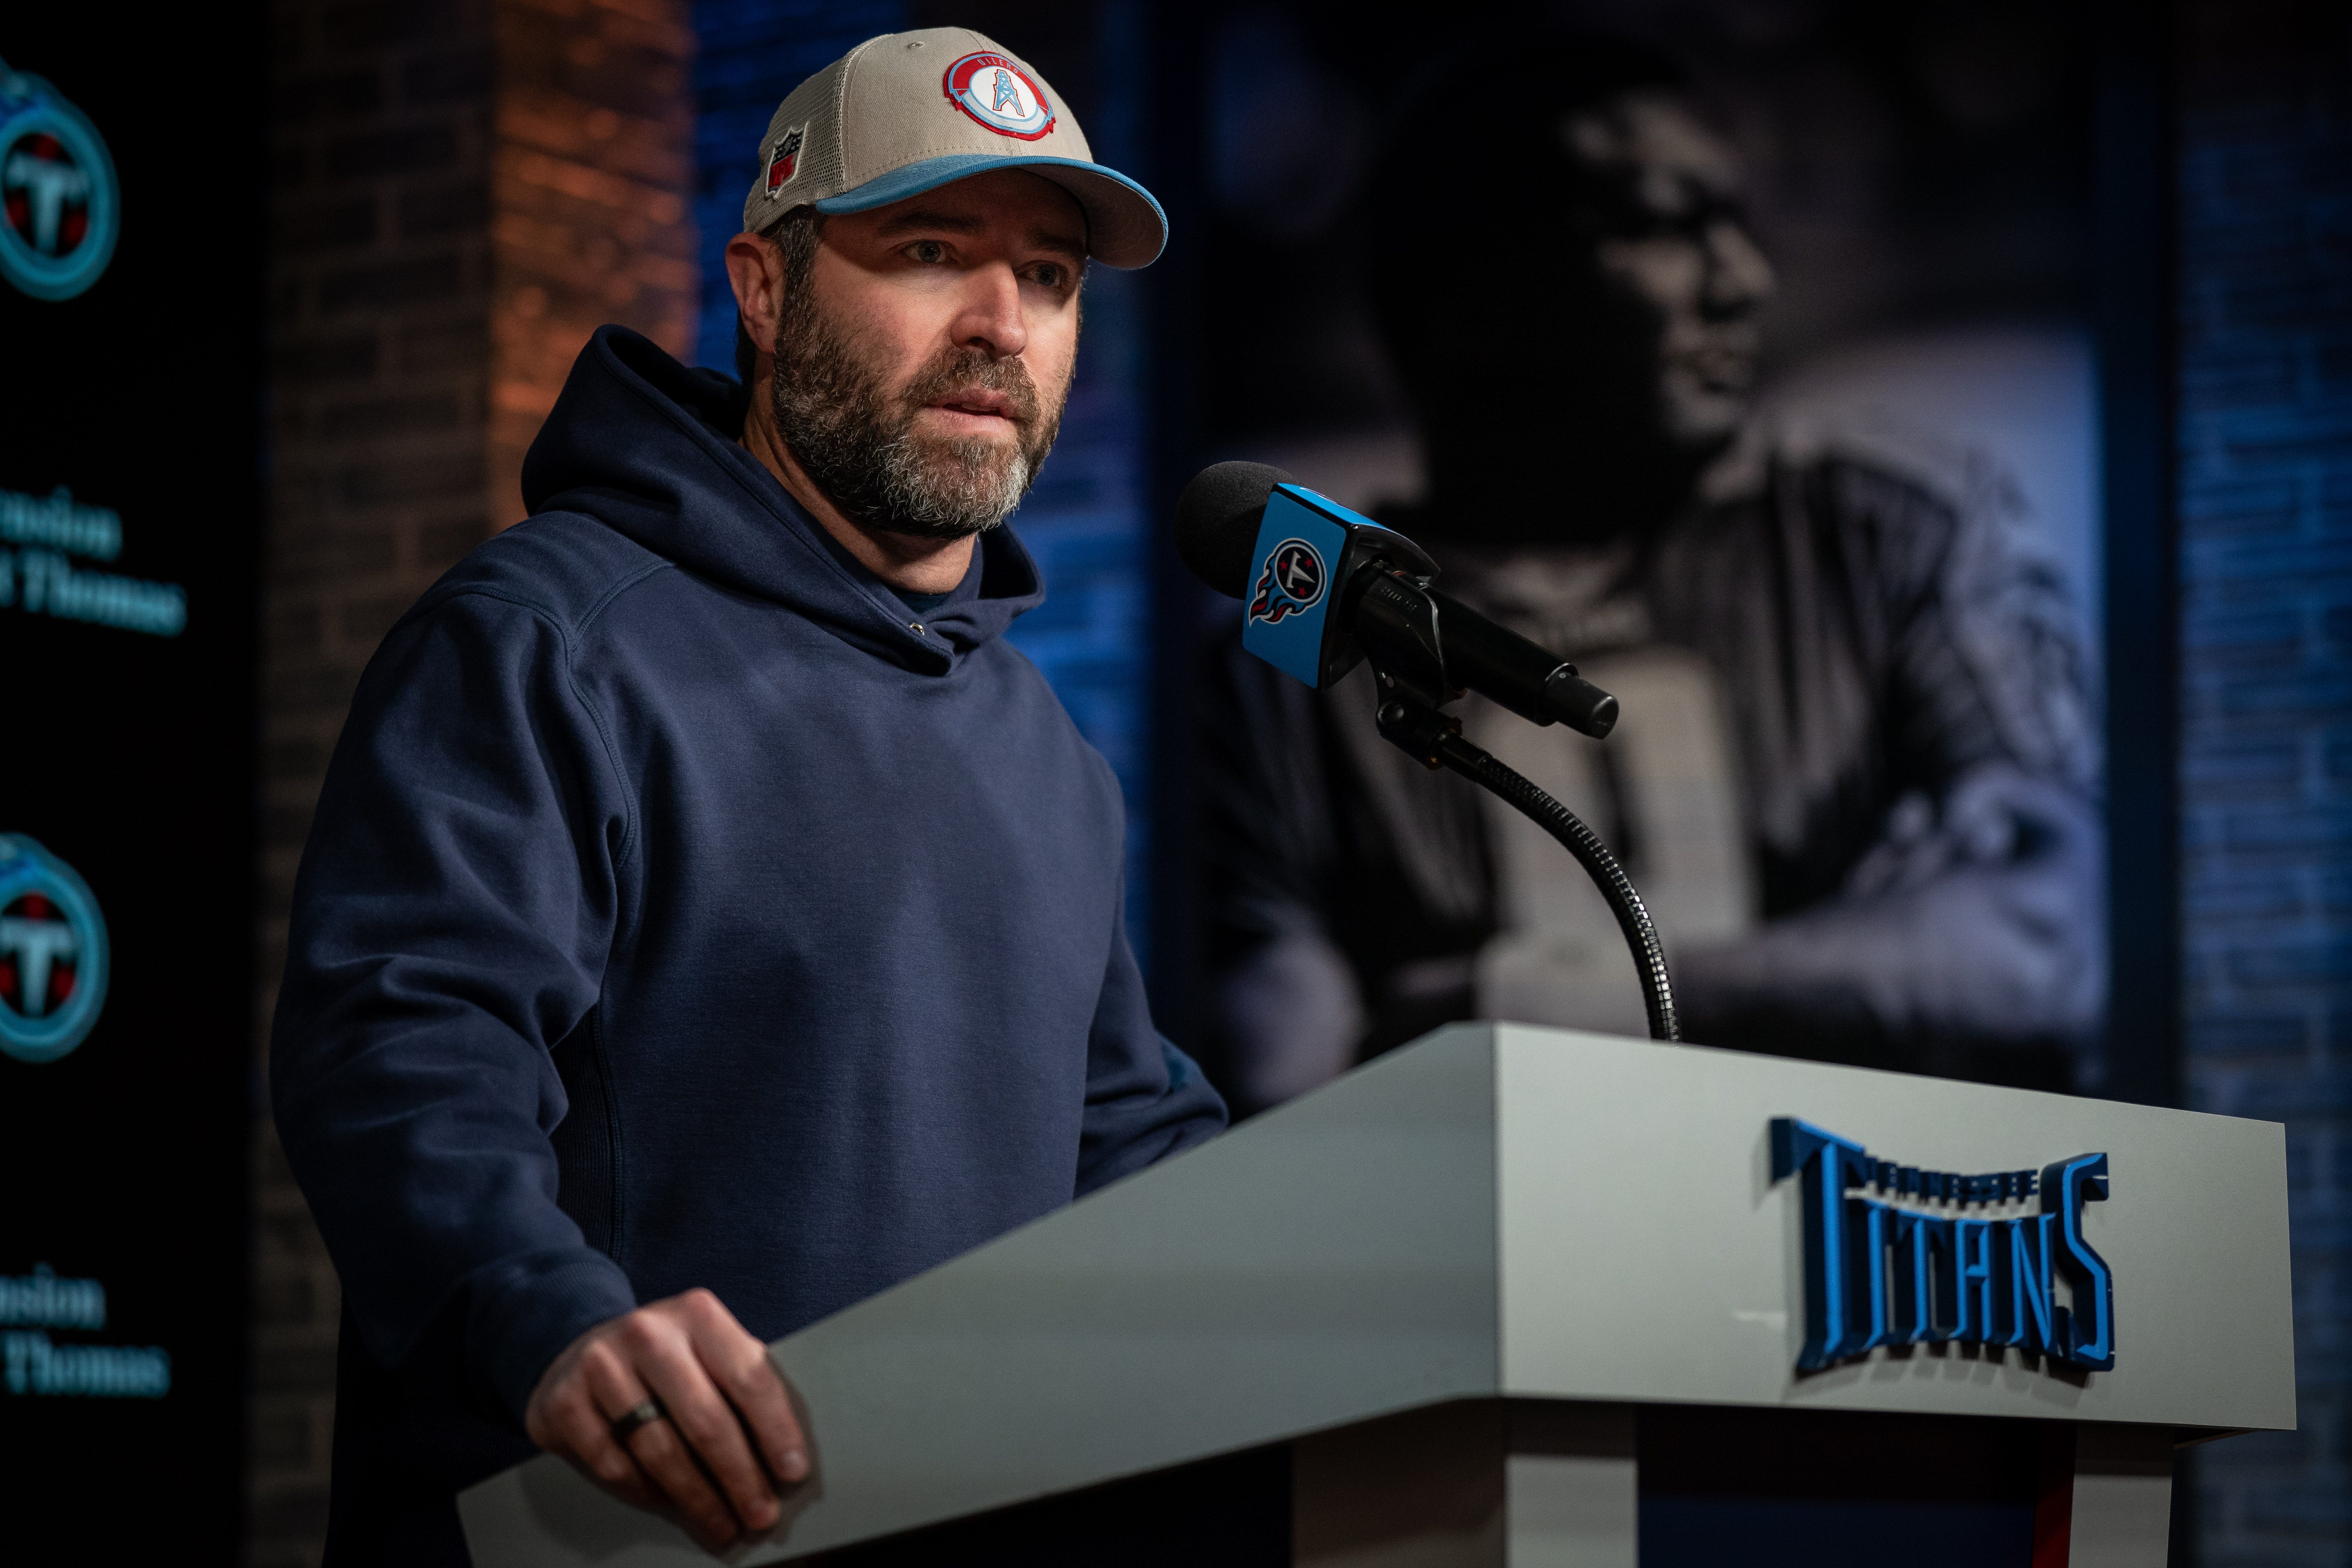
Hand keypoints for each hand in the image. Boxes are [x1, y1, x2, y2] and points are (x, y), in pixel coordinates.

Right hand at [525, 1288, 809, 1551]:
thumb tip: (786, 1454)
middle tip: (761, 1515)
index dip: (775, 1429)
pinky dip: (645, 1491)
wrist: (581, 1348)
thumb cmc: (666, 1359)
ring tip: (722, 1524)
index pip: (748, 1376)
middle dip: (740, 1476)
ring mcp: (601, 1365)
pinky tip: (667, 1503)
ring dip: (697, 1496)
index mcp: (697, 1313)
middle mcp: (648, 1333)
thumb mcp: (707, 1350)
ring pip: (660, 1448)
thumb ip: (743, 1383)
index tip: (793, 1472)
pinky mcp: (565, 1401)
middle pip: (706, 1419)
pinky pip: (615, 1464)